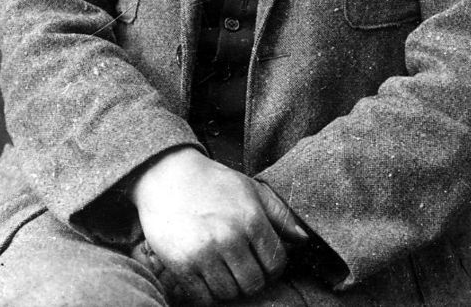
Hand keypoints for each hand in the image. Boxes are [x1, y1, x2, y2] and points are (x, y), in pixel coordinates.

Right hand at [130, 148, 307, 304]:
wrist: (167, 175)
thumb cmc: (213, 182)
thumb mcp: (250, 189)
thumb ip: (280, 214)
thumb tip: (304, 239)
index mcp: (251, 218)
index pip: (276, 263)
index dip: (273, 266)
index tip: (262, 261)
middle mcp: (230, 237)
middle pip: (254, 283)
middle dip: (251, 277)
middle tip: (241, 265)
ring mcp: (204, 253)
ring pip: (230, 293)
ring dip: (229, 285)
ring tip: (223, 266)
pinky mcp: (182, 264)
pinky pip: (204, 298)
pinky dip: (208, 292)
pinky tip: (207, 273)